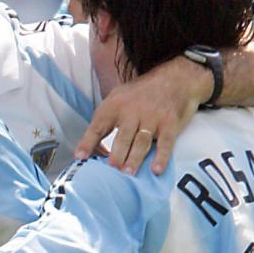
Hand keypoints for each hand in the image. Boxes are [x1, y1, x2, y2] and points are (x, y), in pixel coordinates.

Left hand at [74, 56, 211, 174]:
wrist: (173, 79)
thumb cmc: (140, 95)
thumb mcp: (117, 99)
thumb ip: (104, 122)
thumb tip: (89, 149)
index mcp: (115, 106)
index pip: (98, 126)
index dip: (87, 142)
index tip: (80, 157)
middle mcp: (132, 111)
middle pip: (123, 136)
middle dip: (116, 153)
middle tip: (111, 169)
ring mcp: (152, 117)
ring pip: (142, 141)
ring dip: (135, 158)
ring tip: (128, 173)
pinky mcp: (170, 123)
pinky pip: (165, 142)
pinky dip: (161, 157)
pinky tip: (156, 169)